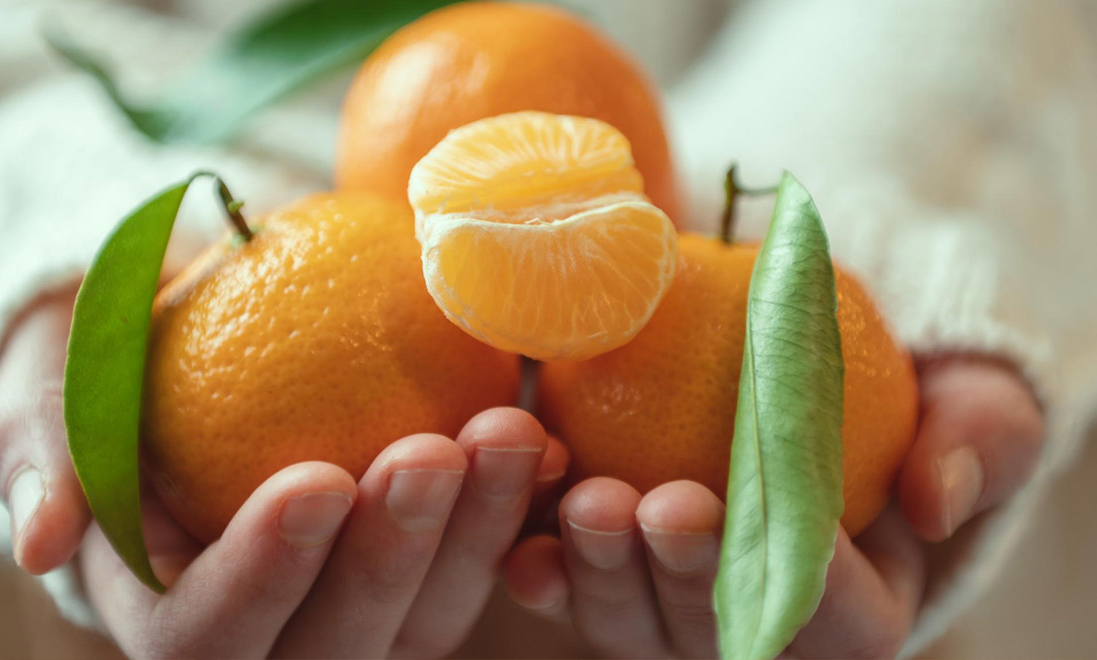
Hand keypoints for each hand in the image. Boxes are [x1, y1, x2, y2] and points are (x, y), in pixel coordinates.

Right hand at [0, 291, 568, 657]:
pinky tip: (549, 447)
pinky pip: (475, 562)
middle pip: (339, 641)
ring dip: (476, 531)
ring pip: (427, 615)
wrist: (191, 352)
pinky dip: (514, 512)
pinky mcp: (417, 568)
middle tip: (435, 448)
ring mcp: (354, 607)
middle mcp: (268, 633)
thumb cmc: (106, 373)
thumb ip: (42, 456)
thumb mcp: (45, 393)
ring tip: (512, 433)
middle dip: (393, 551)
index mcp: (165, 609)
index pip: (206, 631)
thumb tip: (43, 540)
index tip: (316, 477)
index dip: (265, 572)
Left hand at [501, 355, 1043, 657]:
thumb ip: (976, 443)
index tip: (790, 520)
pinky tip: (524, 540)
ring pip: (635, 629)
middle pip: (719, 640)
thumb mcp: (973, 406)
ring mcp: (675, 612)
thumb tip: (937, 501)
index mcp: (859, 609)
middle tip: (664, 506)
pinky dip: (546, 571)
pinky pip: (572, 592)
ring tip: (590, 500)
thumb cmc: (906, 401)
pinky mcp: (612, 573)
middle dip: (688, 581)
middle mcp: (758, 631)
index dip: (817, 589)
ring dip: (606, 575)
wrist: (811, 386)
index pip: (846, 626)